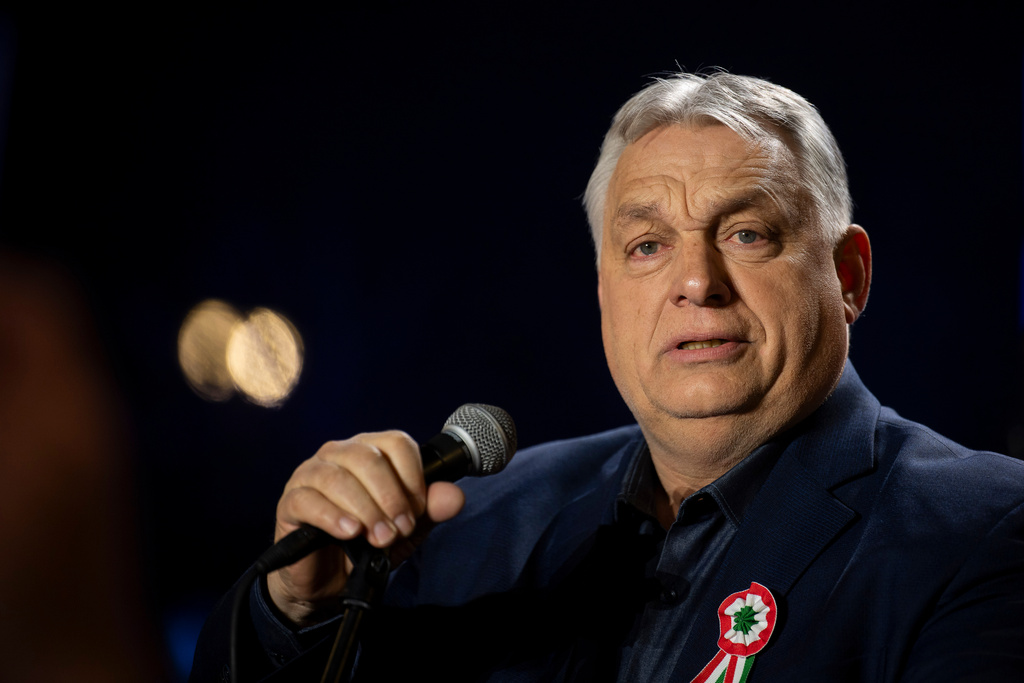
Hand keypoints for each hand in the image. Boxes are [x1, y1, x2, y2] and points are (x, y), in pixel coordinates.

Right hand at [266, 430, 465, 625]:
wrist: (330, 582)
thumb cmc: (368, 546)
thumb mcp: (407, 530)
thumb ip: (431, 511)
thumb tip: (455, 496)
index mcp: (370, 451)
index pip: (397, 443)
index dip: (413, 476)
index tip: (418, 510)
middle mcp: (339, 454)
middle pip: (369, 458)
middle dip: (390, 497)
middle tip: (399, 530)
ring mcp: (310, 474)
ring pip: (339, 477)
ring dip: (366, 509)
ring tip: (378, 538)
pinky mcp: (290, 501)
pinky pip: (309, 499)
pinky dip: (333, 516)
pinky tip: (350, 532)